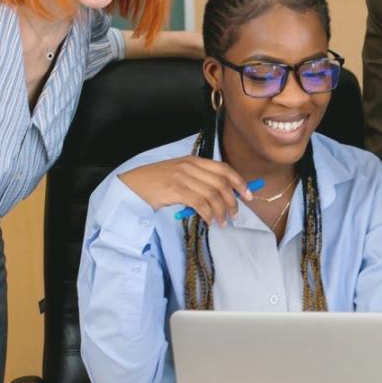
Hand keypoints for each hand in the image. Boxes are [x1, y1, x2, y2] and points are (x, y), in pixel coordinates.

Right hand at [118, 155, 251, 225]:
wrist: (133, 184)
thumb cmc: (157, 182)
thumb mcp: (180, 174)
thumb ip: (200, 181)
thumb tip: (223, 196)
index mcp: (194, 160)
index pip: (224, 168)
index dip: (239, 182)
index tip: (249, 195)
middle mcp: (191, 166)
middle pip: (222, 183)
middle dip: (232, 201)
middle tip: (235, 215)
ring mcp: (183, 177)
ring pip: (213, 195)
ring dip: (221, 212)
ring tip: (222, 223)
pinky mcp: (176, 190)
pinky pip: (200, 203)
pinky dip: (209, 214)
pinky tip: (210, 222)